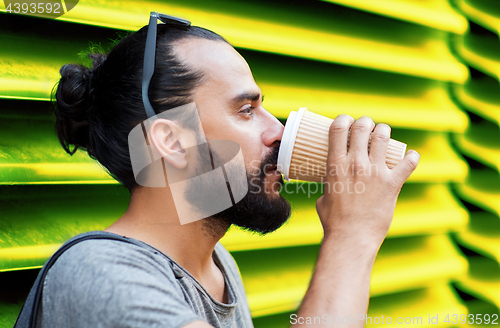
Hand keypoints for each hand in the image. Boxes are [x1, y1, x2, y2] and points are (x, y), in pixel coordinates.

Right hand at [316, 115, 419, 248]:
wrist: (351, 238)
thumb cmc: (334, 221)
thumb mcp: (323, 197)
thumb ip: (329, 186)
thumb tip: (331, 186)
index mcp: (335, 164)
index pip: (339, 127)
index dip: (344, 119)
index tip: (346, 122)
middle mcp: (355, 163)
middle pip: (363, 126)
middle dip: (366, 122)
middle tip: (367, 129)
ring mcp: (375, 172)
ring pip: (383, 136)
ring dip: (384, 132)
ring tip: (383, 137)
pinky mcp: (392, 183)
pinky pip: (408, 162)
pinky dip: (412, 157)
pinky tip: (410, 157)